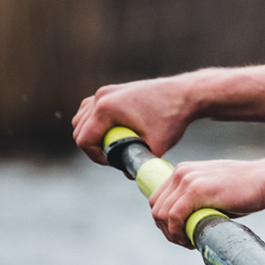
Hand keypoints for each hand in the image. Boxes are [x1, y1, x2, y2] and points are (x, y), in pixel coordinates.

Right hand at [73, 77, 200, 163]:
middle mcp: (102, 97)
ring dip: (92, 134)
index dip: (96, 157)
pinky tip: (113, 131)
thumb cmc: (172, 118)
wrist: (185, 94)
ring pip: (82, 118)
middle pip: (79, 129)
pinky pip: (90, 109)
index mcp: (106, 109)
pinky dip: (95, 122)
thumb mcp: (156, 146)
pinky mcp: (112, 89)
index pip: (84, 140)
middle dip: (94, 147)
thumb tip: (127, 175)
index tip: (114, 162)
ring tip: (114, 144)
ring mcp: (105, 91)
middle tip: (115, 156)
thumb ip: (139, 163)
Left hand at [147, 156, 264, 247]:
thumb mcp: (215, 191)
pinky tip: (190, 240)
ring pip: (162, 214)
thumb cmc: (247, 190)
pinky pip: (174, 216)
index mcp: (183, 171)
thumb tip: (188, 223)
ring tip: (188, 242)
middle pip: (156, 208)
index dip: (164, 221)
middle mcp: (181, 172)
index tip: (179, 233)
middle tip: (184, 241)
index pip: (158, 199)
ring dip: (171, 234)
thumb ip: (198, 201)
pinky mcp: (196, 190)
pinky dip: (177, 232)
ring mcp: (187, 179)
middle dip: (166, 229)